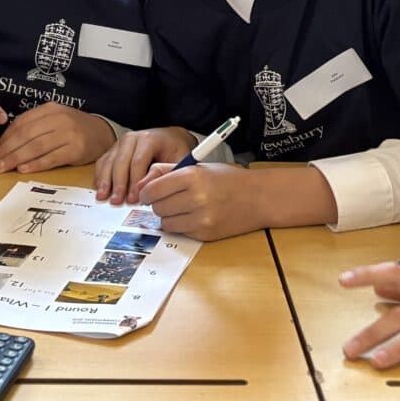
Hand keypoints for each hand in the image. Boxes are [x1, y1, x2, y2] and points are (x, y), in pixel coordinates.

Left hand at [0, 102, 117, 173]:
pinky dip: (36, 164)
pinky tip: (23, 170)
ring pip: (36, 147)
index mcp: (50, 109)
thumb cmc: (74, 129)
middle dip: (6, 150)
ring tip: (2, 168)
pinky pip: (51, 158)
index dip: (5, 138)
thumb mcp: (55, 119)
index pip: (21, 123)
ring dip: (16, 159)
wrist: (103, 134)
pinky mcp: (76, 149)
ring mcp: (69, 134)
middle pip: (26, 135)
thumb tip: (6, 144)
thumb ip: (34, 127)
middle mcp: (59, 119)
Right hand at [94, 127, 195, 203]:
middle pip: (121, 162)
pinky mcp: (113, 150)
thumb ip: (169, 173)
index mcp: (149, 139)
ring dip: (105, 181)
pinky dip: (100, 177)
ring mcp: (120, 143)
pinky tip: (100, 190)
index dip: (135, 181)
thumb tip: (156, 189)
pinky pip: (102, 163)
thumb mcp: (179, 159)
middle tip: (117, 201)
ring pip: (108, 162)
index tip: (134, 199)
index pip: (138, 161)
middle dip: (118, 184)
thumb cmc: (174, 150)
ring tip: (103, 198)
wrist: (170, 138)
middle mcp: (132, 138)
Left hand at [136, 161, 261, 240]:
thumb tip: (141, 184)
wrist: (258, 197)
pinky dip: (180, 225)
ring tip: (180, 207)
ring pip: (165, 222)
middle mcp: (196, 198)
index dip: (145, 192)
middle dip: (157, 203)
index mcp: (193, 176)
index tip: (146, 193)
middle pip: (157, 207)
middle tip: (166, 199)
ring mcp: (202, 219)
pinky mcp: (205, 234)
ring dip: (168, 216)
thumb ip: (167, 170)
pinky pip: (179, 232)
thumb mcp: (198, 166)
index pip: (154, 189)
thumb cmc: (227, 179)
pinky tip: (191, 216)